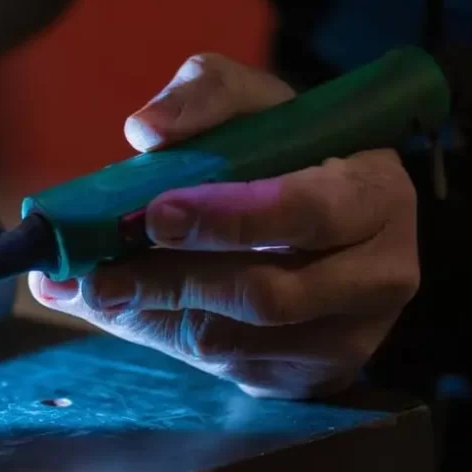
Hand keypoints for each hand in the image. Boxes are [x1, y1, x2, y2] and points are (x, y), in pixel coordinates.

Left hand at [29, 54, 420, 398]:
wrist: (321, 215)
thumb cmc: (283, 148)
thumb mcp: (252, 101)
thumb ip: (204, 96)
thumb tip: (147, 129)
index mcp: (375, 192)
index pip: (310, 211)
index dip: (229, 218)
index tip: (155, 214)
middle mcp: (378, 273)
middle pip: (269, 294)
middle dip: (172, 280)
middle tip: (99, 273)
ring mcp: (349, 335)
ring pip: (238, 342)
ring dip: (152, 314)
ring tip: (93, 289)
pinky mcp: (313, 375)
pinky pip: (226, 368)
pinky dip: (161, 337)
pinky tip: (122, 309)